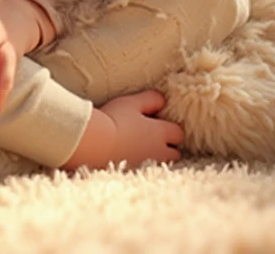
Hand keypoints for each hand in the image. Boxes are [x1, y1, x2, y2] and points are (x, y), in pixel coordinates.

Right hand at [62, 90, 183, 170]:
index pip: (178, 133)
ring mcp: (148, 166)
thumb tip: (162, 100)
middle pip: (175, 153)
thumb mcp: (132, 102)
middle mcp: (159, 152)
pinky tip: (132, 158)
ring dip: (158, 158)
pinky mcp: (136, 176)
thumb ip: (151, 99)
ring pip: (163, 164)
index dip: (171, 128)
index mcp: (160, 133)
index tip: (159, 123)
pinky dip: (144, 166)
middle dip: (168, 146)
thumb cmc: (114, 119)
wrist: (95, 143)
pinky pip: (147, 172)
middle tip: (152, 137)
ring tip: (143, 149)